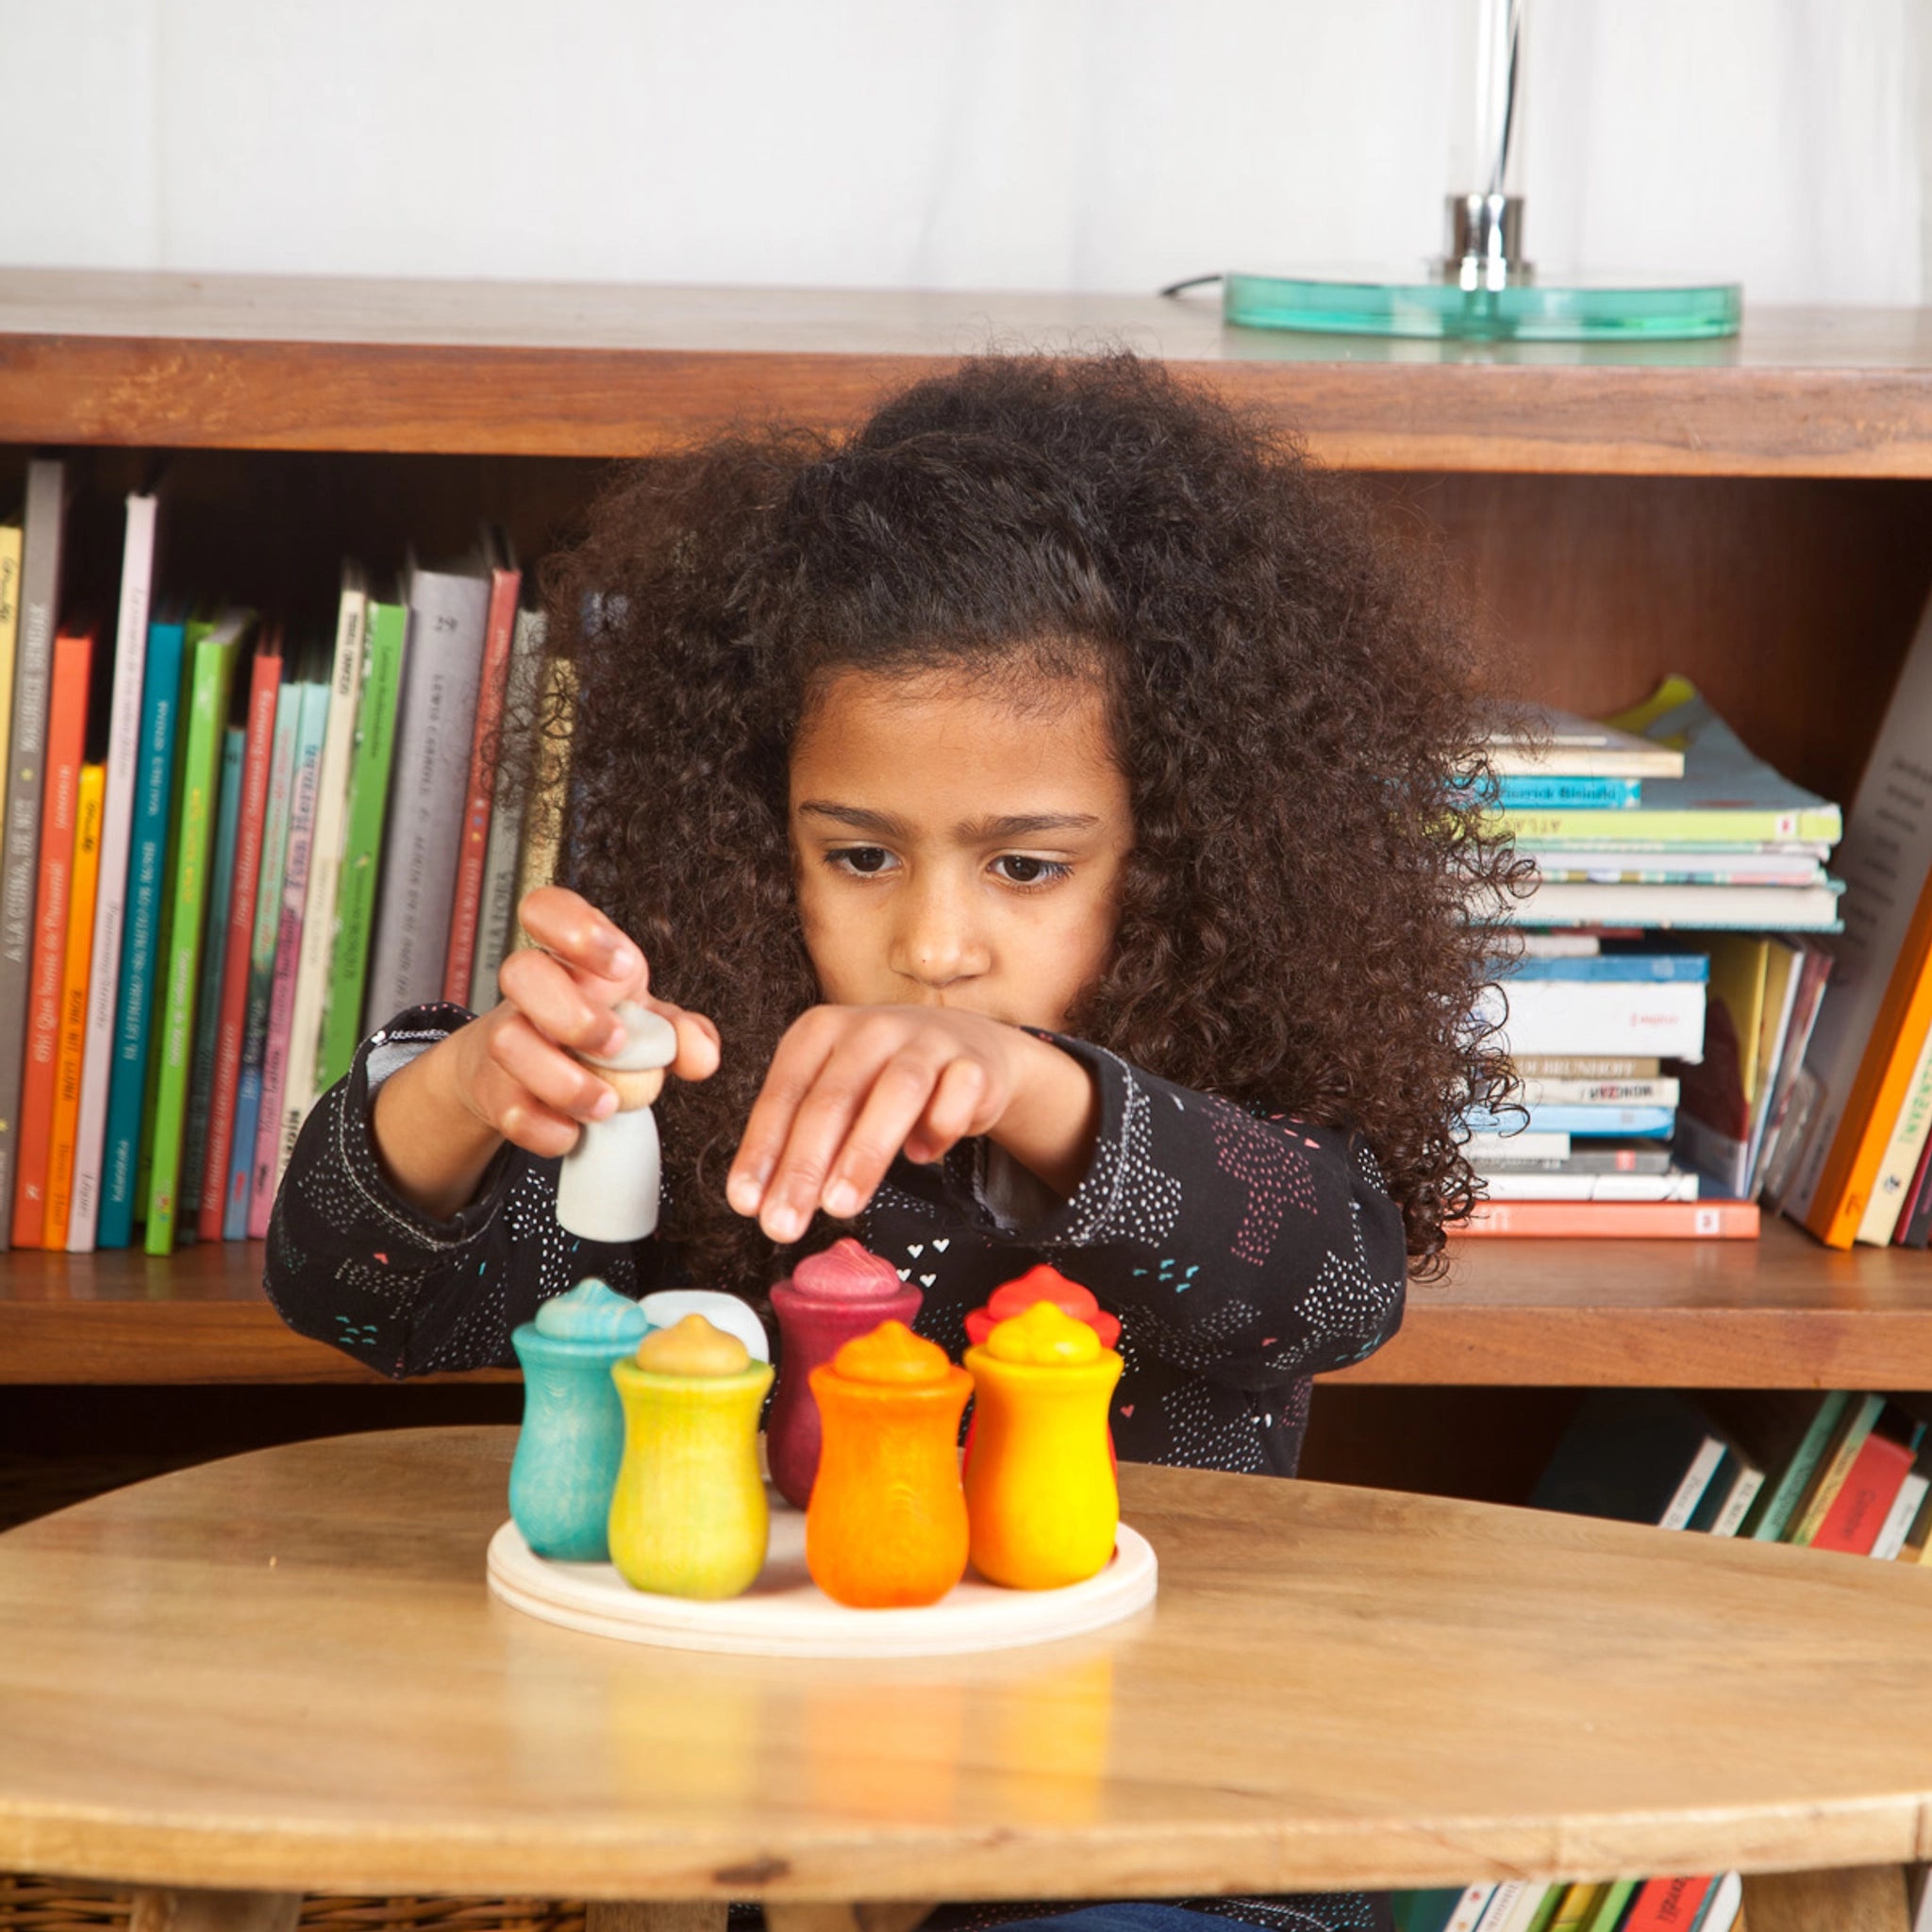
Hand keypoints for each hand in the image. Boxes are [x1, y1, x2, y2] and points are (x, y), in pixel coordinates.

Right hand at [446, 885, 720, 1159]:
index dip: (577, 929)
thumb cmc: (596, 1034)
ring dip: (565, 1081)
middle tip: (616, 1045)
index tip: (622, 968)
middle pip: (519, 970)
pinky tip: (575, 1131)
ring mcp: (504, 1038)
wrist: (526, 1077)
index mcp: (570, 958)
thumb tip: (700, 1054)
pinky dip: (547, 1128)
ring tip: (607, 1103)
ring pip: (507, 1042)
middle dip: (574, 1013)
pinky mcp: (493, 1091)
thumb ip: (683, 1033)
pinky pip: (507, 1109)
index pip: (546, 908)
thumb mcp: (648, 1025)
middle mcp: (529, 990)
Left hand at [726, 1005, 1037, 1244]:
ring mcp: (926, 1042)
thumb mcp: (834, 1099)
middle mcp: (871, 1029)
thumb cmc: (883, 1081)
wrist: (966, 1049)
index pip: (784, 1094)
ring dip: (864, 1153)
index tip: (747, 1203)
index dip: (762, 1151)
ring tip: (839, 1206)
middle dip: (804, 1166)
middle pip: (834, 1099)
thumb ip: (800, 1141)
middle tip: (784, 1222)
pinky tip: (921, 1155)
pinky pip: (958, 1097)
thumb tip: (762, 1201)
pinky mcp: (974, 1064)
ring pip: (897, 1093)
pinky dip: (939, 1129)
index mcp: (821, 1031)